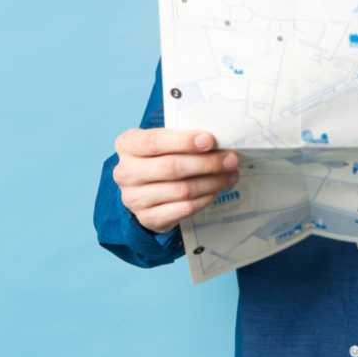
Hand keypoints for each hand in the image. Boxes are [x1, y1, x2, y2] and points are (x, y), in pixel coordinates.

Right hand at [112, 128, 241, 233]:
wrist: (146, 191)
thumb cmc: (162, 157)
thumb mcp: (167, 142)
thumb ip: (185, 138)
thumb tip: (221, 141)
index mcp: (127, 145)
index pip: (154, 142)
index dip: (184, 141)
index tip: (210, 140)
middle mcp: (125, 172)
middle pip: (171, 167)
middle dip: (207, 163)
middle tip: (231, 160)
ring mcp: (133, 198)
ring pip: (181, 190)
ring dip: (212, 182)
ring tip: (231, 175)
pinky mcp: (147, 218)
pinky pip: (184, 208)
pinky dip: (205, 199)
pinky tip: (216, 191)